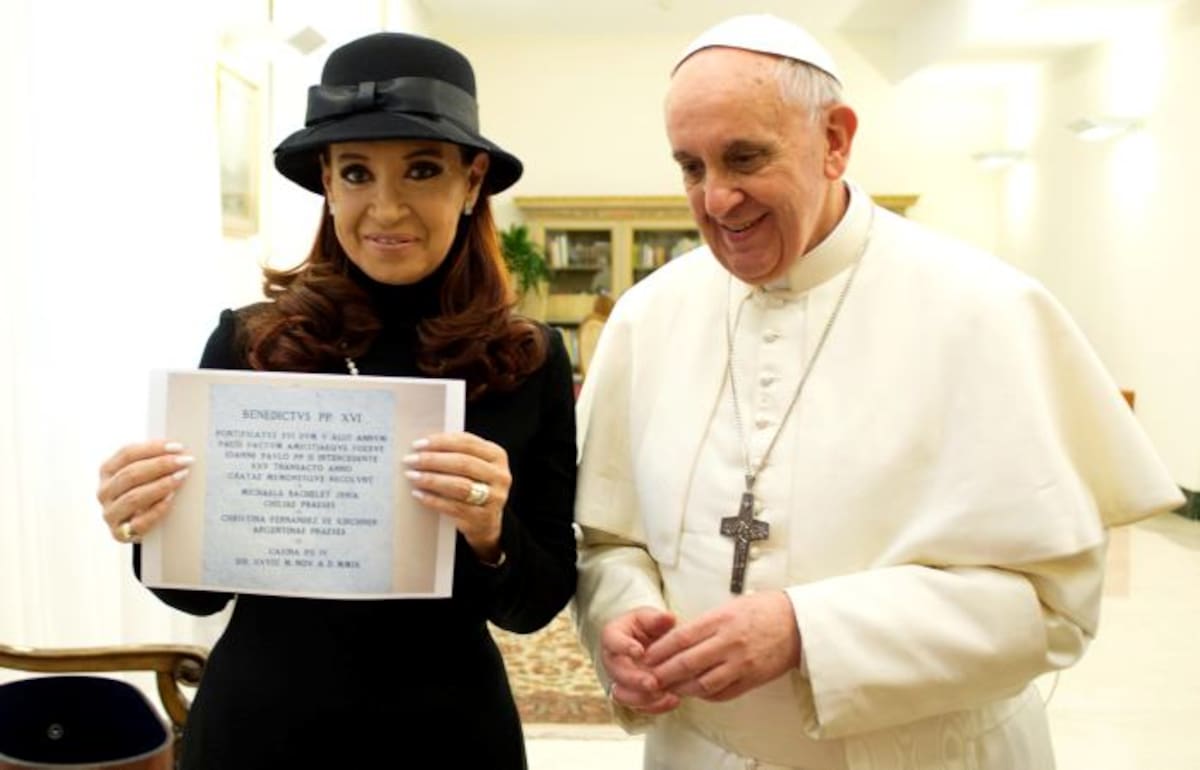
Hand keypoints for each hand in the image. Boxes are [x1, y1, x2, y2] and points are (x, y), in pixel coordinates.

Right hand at [97, 440, 193, 542]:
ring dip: (160, 486)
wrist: (139, 525)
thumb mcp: (143, 474)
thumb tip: (177, 449)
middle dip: (160, 465)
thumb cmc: (144, 491)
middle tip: (184, 461)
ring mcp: (110, 513)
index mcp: (107, 471)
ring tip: (181, 477)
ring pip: (133, 497)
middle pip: (130, 474)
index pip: (127, 454)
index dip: (152, 448)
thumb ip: (153, 461)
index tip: (177, 447)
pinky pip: (139, 522)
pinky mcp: (119, 533)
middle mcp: (105, 491)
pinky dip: (156, 510)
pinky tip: (170, 499)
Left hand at [404, 431, 509, 562]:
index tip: (418, 444)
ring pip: (459, 486)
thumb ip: (457, 453)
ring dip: (432, 480)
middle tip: (411, 460)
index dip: (441, 442)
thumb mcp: (475, 466)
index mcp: (497, 456)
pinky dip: (433, 500)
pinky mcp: (483, 518)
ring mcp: (494, 498)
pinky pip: (454, 507)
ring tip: (412, 476)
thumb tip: (423, 446)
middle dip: (433, 460)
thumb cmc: (475, 486)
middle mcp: (500, 476)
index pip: (468, 443)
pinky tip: (419, 494)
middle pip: (463, 463)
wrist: (487, 522)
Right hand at [600, 607, 680, 713]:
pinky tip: (673, 700)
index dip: (623, 647)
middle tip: (653, 682)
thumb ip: (657, 619)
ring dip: (643, 698)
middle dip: (635, 680)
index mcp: (613, 637)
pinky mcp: (632, 695)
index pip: (612, 641)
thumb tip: (668, 618)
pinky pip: (639, 706)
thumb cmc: (647, 627)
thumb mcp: (651, 617)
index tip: (639, 651)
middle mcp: (612, 661)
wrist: (649, 643)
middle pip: (617, 673)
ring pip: (624, 695)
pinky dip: (655, 707)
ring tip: (665, 695)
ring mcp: (620, 680)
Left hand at [642, 590, 800, 701]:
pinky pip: (723, 693)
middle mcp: (729, 643)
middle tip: (648, 678)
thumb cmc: (762, 610)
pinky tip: (695, 692)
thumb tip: (676, 637)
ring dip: (682, 688)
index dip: (660, 650)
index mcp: (721, 620)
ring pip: (703, 683)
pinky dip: (705, 695)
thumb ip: (705, 624)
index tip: (646, 656)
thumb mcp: (730, 606)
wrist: (798, 623)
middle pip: (687, 663)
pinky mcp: (752, 679)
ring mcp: (741, 663)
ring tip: (668, 689)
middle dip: (664, 673)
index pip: (681, 638)